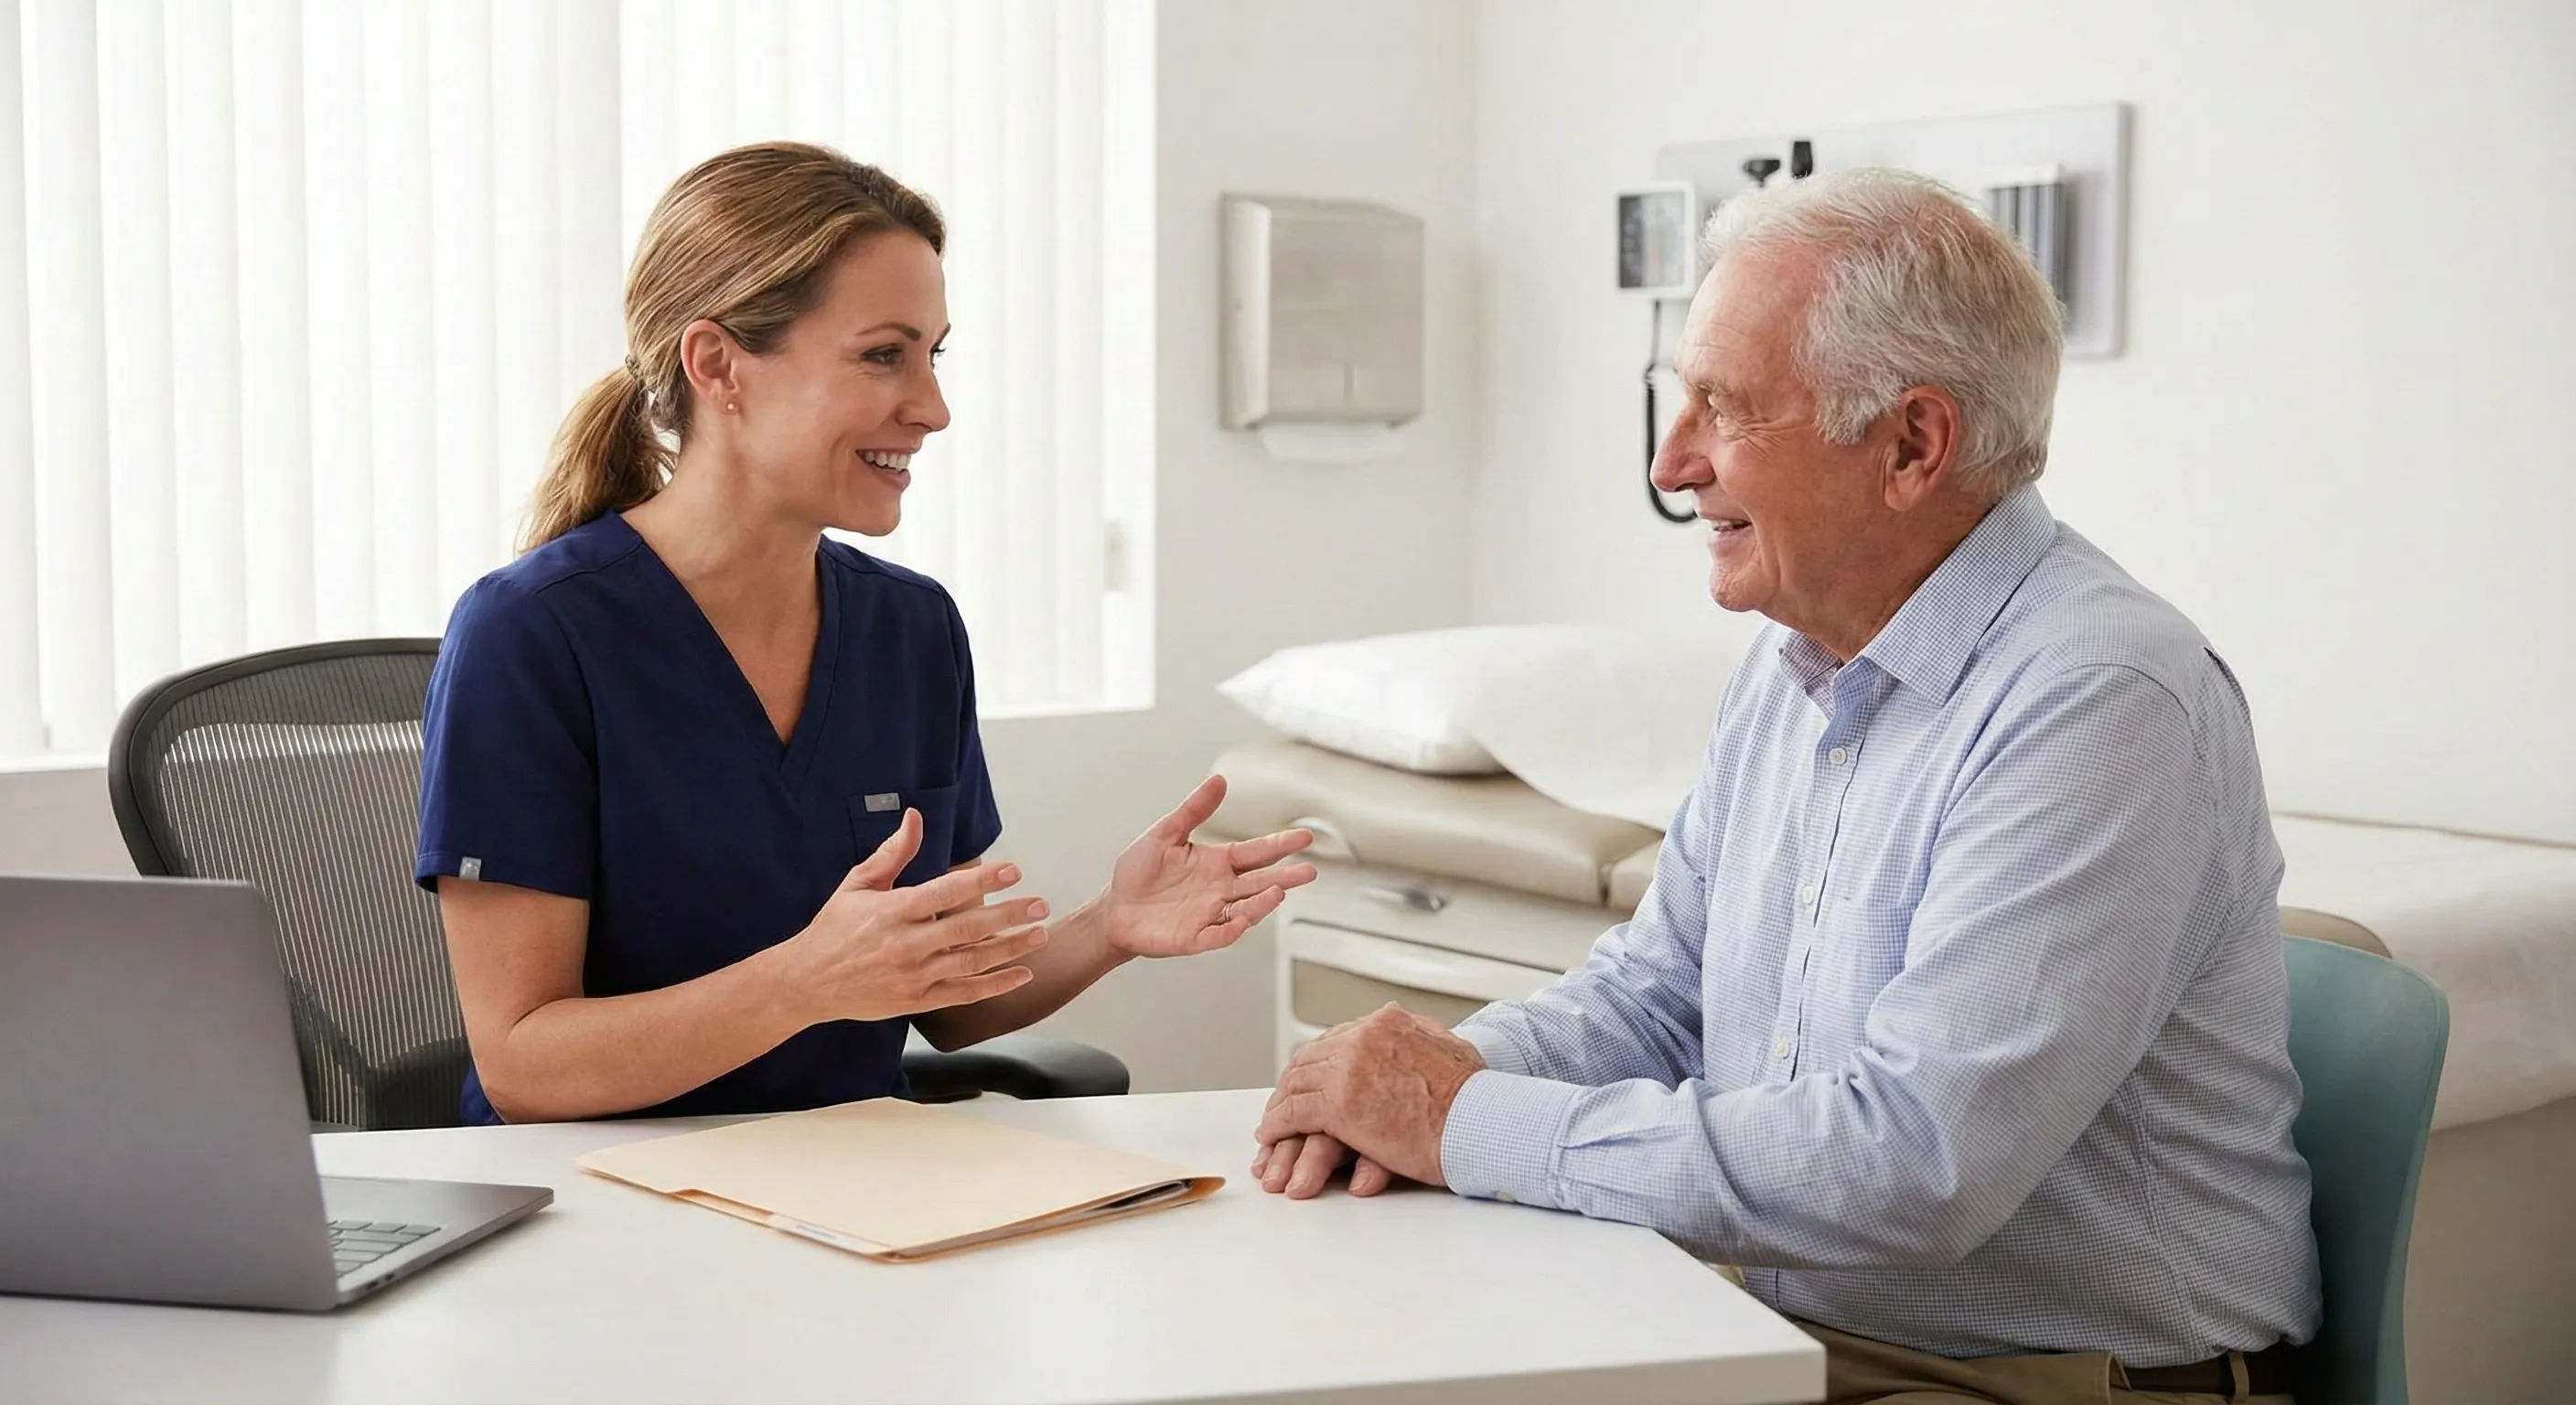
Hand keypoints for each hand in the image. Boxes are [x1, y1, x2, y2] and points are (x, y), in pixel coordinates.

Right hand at [767, 810, 1051, 1024]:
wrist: (807, 982)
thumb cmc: (835, 928)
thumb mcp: (858, 884)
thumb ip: (893, 853)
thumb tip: (915, 817)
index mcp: (893, 911)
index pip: (946, 892)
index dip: (982, 880)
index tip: (1013, 870)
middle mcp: (907, 944)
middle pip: (968, 928)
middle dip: (1009, 915)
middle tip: (1040, 905)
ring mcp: (914, 976)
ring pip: (972, 962)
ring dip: (1010, 949)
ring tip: (1040, 934)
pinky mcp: (918, 1001)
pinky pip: (964, 993)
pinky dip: (995, 986)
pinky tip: (1022, 974)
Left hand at [1104, 775, 1317, 957]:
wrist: (1114, 909)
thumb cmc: (1139, 872)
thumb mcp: (1165, 833)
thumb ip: (1194, 810)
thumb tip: (1219, 780)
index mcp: (1217, 863)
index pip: (1255, 852)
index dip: (1280, 845)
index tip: (1305, 837)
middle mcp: (1220, 889)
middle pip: (1260, 882)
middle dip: (1285, 877)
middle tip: (1309, 872)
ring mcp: (1210, 914)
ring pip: (1246, 909)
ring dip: (1263, 902)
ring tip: (1279, 891)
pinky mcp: (1195, 937)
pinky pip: (1219, 935)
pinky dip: (1232, 929)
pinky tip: (1244, 919)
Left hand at [1254, 1004, 1485, 1188]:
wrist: (1480, 1122)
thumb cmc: (1476, 1099)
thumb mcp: (1450, 1050)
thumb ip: (1423, 1039)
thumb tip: (1415, 1034)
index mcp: (1387, 1023)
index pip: (1337, 1039)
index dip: (1318, 1063)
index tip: (1309, 1080)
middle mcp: (1362, 1037)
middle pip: (1310, 1059)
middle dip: (1293, 1084)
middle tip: (1281, 1104)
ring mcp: (1347, 1068)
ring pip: (1295, 1084)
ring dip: (1279, 1107)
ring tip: (1271, 1126)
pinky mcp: (1338, 1105)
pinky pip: (1292, 1114)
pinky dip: (1276, 1127)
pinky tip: (1270, 1138)